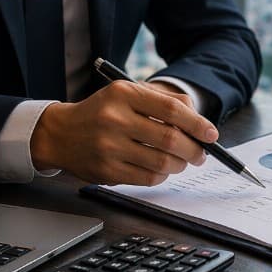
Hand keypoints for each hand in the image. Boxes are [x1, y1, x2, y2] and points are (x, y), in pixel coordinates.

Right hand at [30, 80, 217, 185]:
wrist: (60, 133)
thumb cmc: (103, 112)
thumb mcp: (128, 94)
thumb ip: (164, 101)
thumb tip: (200, 121)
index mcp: (123, 94)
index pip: (172, 110)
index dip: (198, 124)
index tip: (212, 135)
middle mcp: (114, 119)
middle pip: (171, 139)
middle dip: (194, 150)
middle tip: (200, 154)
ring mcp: (109, 147)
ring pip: (162, 162)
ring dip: (180, 164)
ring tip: (181, 161)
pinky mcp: (106, 170)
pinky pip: (148, 178)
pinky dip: (162, 175)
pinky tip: (161, 169)